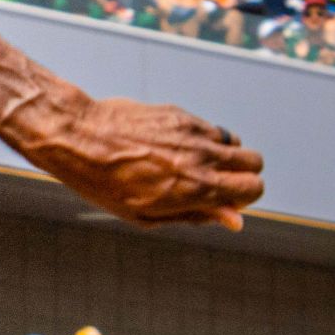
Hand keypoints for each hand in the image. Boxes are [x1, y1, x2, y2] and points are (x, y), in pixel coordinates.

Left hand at [4, 89, 263, 230]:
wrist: (80, 138)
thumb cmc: (106, 185)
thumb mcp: (148, 215)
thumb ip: (195, 216)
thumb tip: (236, 220)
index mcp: (195, 189)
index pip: (254, 189)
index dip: (243, 199)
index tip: (222, 202)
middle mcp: (201, 158)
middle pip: (255, 163)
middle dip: (243, 176)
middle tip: (214, 185)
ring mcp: (194, 133)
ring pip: (236, 144)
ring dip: (224, 157)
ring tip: (191, 166)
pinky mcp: (182, 115)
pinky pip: (212, 129)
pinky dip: (204, 141)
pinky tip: (174, 149)